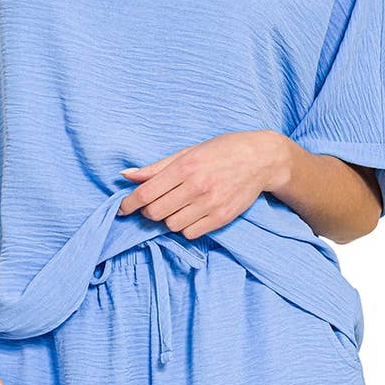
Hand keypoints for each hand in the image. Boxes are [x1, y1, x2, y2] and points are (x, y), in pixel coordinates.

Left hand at [117, 130, 293, 238]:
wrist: (261, 159)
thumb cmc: (222, 151)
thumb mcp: (188, 151)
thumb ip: (156, 167)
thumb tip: (126, 176)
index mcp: (185, 167)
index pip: (147, 193)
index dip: (129, 204)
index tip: (123, 209)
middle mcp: (196, 186)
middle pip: (155, 213)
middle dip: (148, 211)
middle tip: (154, 204)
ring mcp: (210, 204)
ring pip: (171, 225)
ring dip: (168, 219)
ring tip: (176, 207)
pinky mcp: (221, 217)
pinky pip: (190, 233)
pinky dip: (185, 227)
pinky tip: (190, 214)